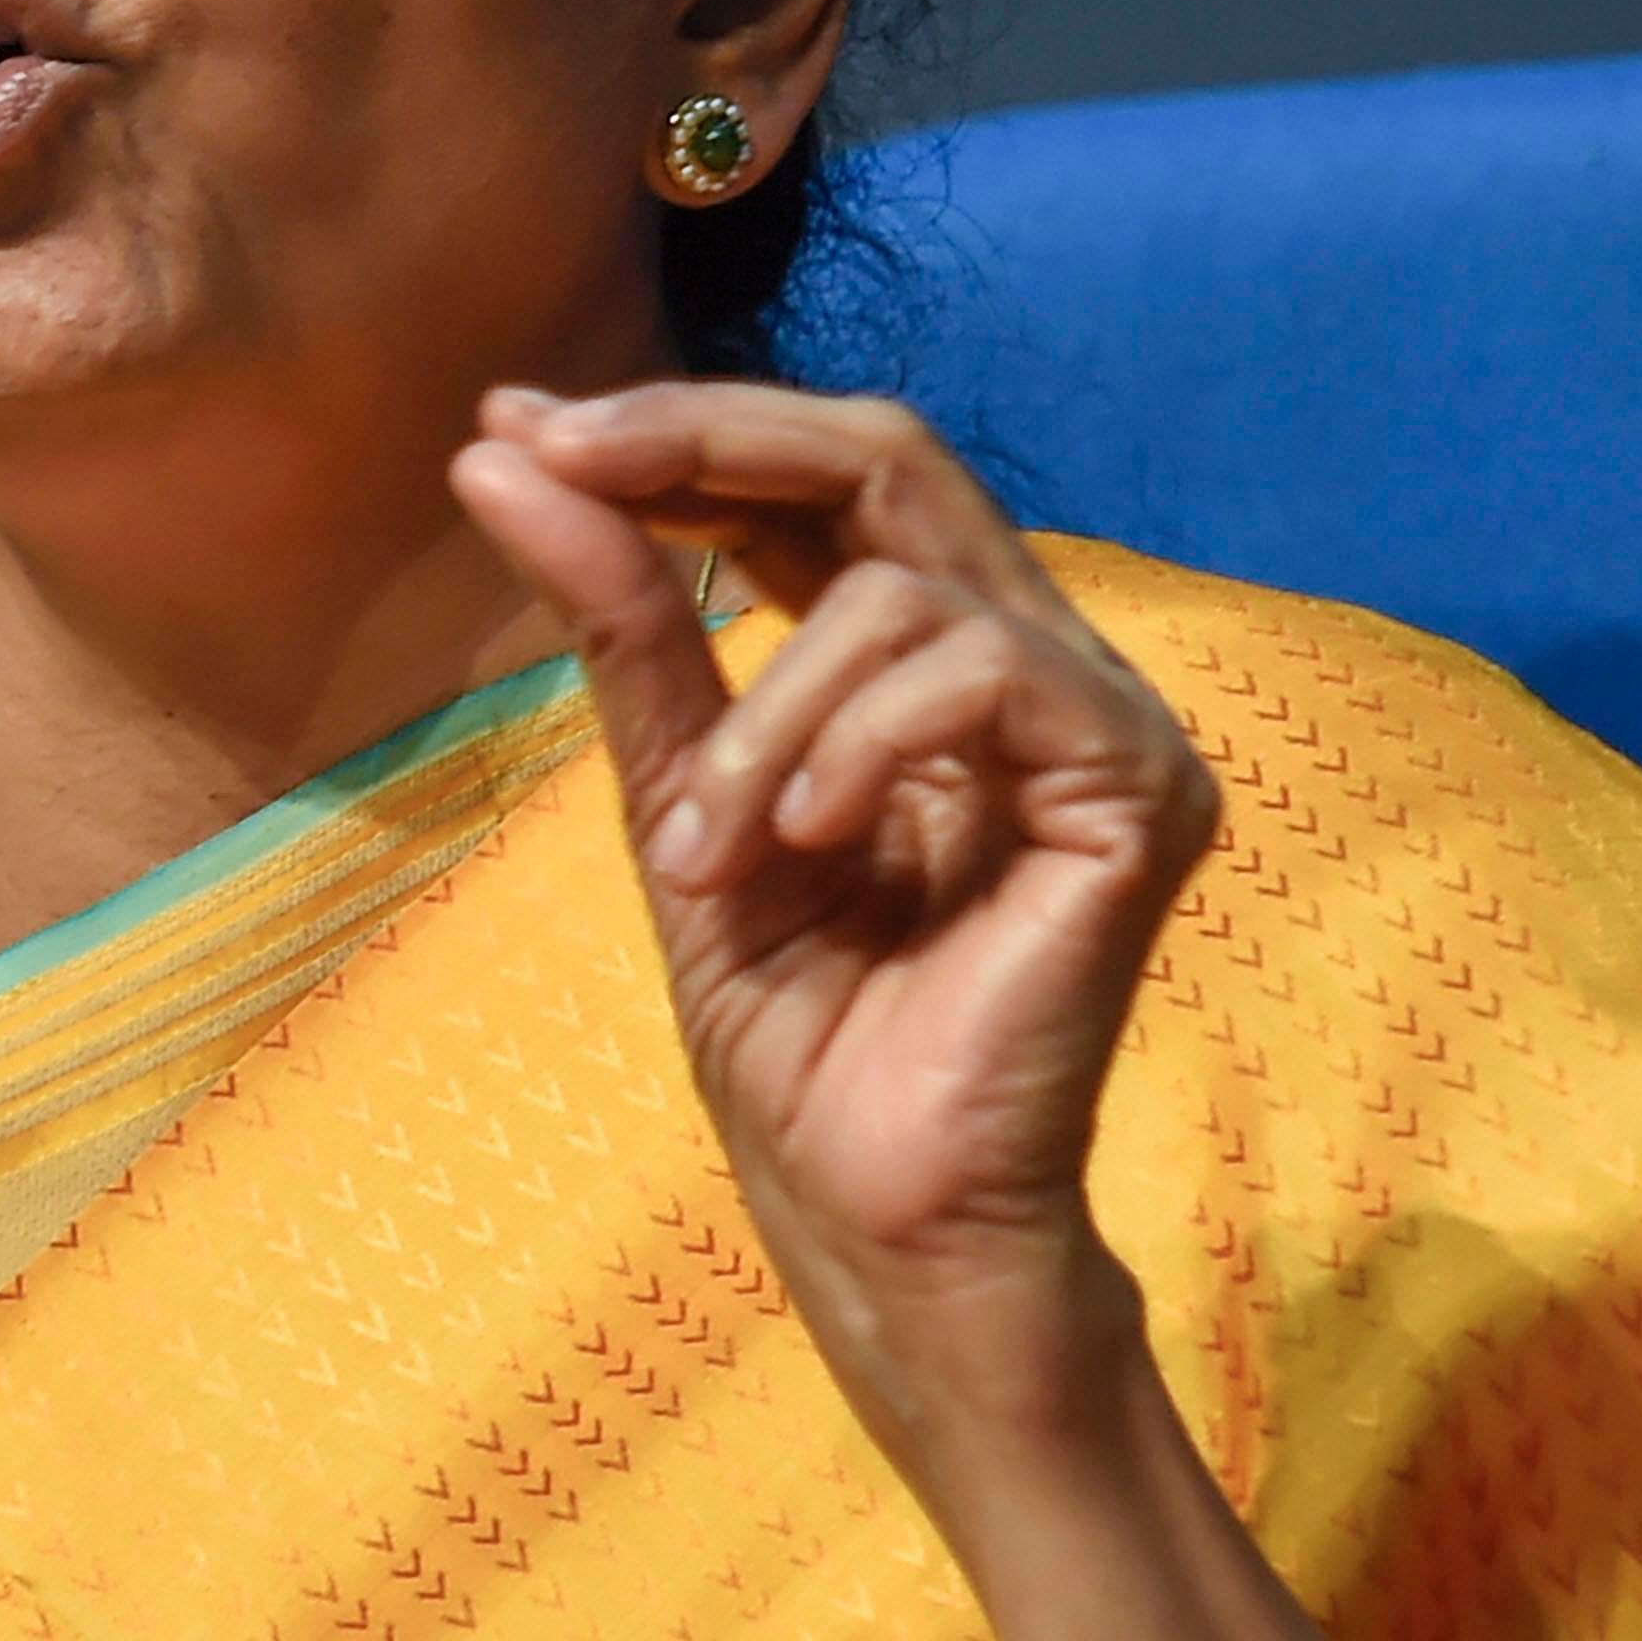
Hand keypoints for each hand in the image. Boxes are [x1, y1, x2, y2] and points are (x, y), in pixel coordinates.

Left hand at [449, 382, 1222, 1475]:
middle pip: (887, 450)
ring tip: (711, 849)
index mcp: (925, 660)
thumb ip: (620, 623)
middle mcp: (1029, 664)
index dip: (677, 432)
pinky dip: (856, 744)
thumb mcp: (676, 792)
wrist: (877, 1215)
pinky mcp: (1141, 791)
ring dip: (761, 711)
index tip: (517, 425)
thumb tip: (500, 457)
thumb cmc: (796, 1031)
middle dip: (703, 442)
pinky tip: (809, 842)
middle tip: (564, 456)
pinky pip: (984, 672)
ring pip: (901, 584)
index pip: (821, 479)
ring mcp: (1100, 721)